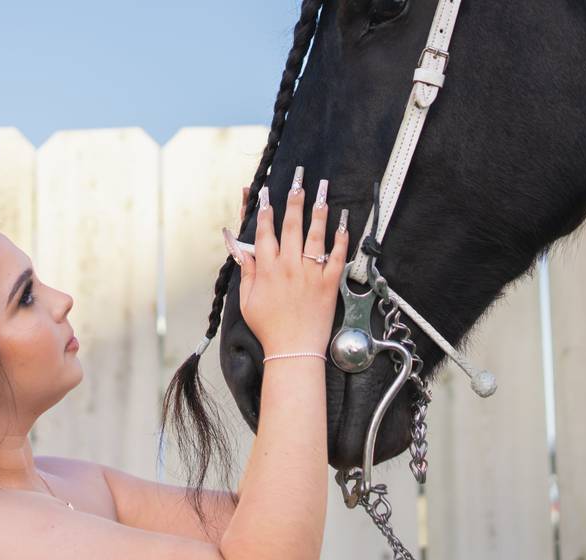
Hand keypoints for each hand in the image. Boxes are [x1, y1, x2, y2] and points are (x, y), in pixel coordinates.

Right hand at [234, 168, 348, 355]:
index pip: (265, 232)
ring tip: (323, 192)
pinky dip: (341, 239)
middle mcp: (289, 266)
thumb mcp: (247, 301)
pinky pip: (337, 256)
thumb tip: (241, 250)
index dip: (265, 211)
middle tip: (298, 181)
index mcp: (267, 270)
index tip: (266, 194)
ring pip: (315, 235)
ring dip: (319, 211)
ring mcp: (311, 273)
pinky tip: (344, 223)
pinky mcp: (329, 283)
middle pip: (291, 226)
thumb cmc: (269, 328)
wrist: (294, 350)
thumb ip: (247, 272)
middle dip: (294, 200)